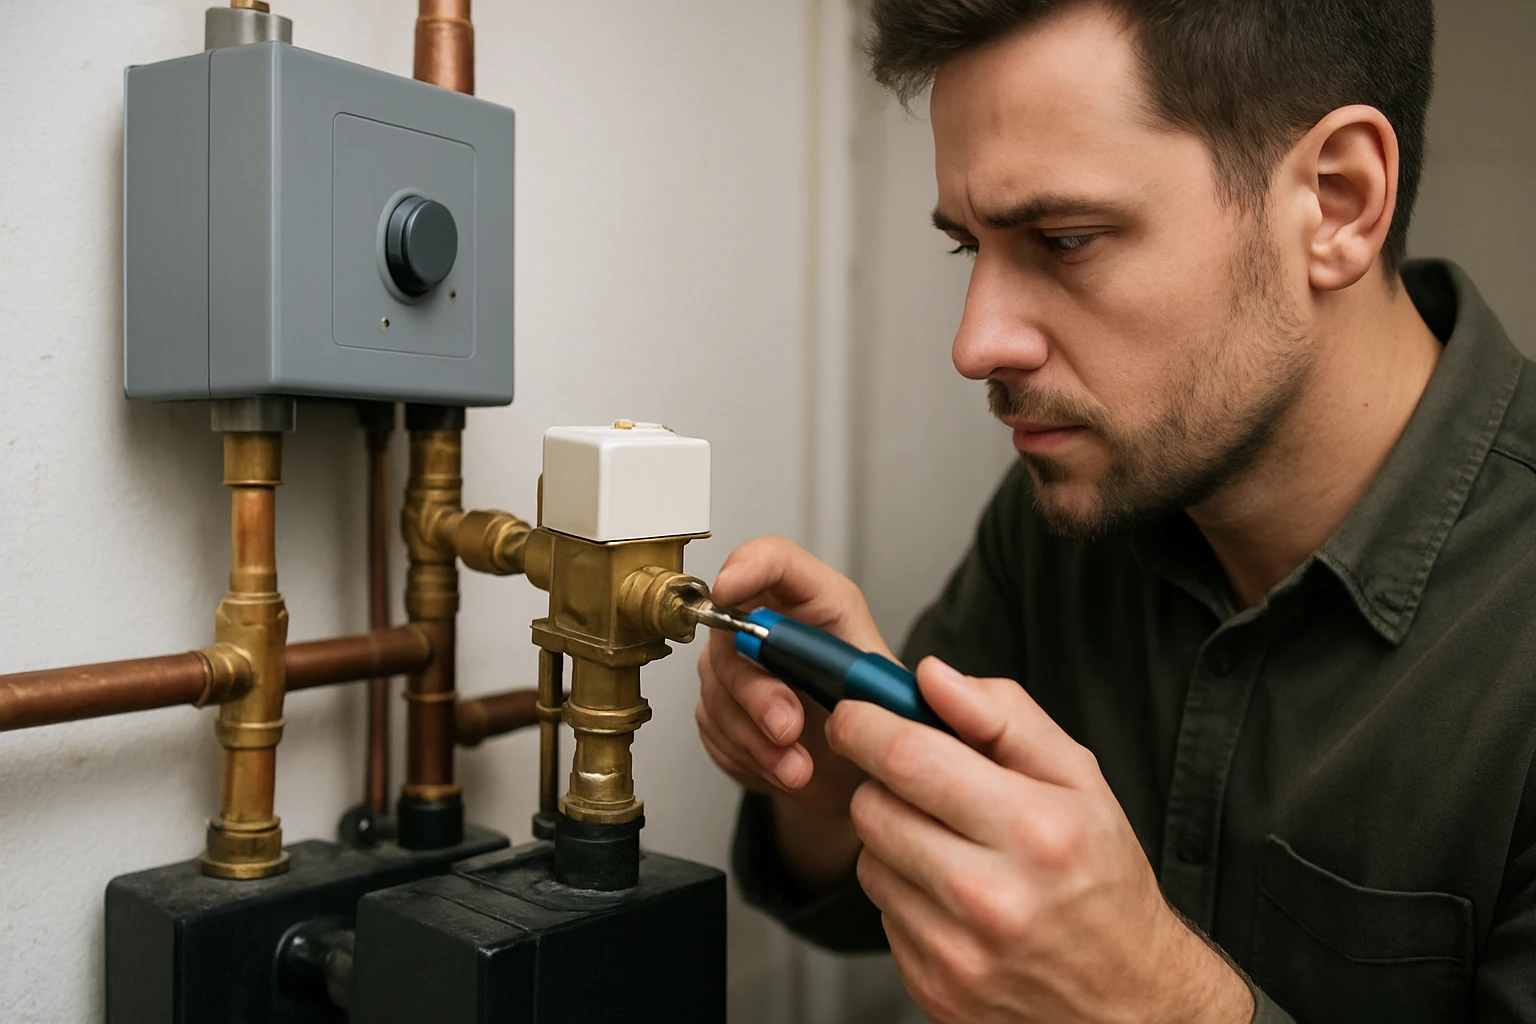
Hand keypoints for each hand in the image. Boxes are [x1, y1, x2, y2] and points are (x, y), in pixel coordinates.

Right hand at [695, 537, 889, 811]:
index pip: (773, 559)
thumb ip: (863, 679)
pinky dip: (749, 755)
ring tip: (798, 767)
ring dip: (757, 738)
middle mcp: (770, 624)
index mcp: (817, 601)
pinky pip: (714, 726)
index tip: (729, 590)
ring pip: (719, 687)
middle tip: (788, 729)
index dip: (746, 566)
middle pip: (732, 632)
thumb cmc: (871, 720)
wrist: (851, 773)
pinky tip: (781, 765)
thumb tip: (848, 674)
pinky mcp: (717, 703)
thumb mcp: (883, 692)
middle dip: (757, 691)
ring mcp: (736, 662)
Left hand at [826, 658, 1254, 1023]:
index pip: (908, 757)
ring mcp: (956, 951)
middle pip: (874, 807)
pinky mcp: (931, 986)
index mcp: (1034, 829)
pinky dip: (906, 893)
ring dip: (893, 840)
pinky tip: (952, 896)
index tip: (857, 713)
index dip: (865, 724)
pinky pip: (881, 913)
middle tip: (919, 782)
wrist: (1128, 1000)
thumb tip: (933, 677)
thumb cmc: (1104, 882)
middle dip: (882, 781)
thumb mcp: (1080, 780)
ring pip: (869, 860)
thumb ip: (1004, 716)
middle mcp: (991, 896)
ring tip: (950, 846)